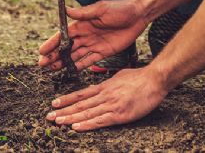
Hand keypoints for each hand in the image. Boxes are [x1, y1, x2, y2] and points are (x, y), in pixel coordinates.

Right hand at [38, 0, 147, 70]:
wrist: (138, 15)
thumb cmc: (120, 8)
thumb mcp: (101, 8)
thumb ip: (84, 13)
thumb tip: (66, 10)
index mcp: (83, 23)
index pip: (64, 35)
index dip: (52, 43)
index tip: (42, 51)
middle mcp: (86, 34)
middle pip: (67, 47)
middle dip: (54, 55)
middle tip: (42, 64)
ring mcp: (94, 44)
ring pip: (75, 55)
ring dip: (63, 62)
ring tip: (51, 69)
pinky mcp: (103, 52)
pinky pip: (89, 60)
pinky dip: (79, 66)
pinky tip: (69, 71)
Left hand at [46, 66, 167, 130]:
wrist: (154, 80)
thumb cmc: (140, 78)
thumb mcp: (119, 76)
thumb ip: (108, 83)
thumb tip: (99, 87)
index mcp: (105, 86)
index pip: (81, 94)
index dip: (67, 99)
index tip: (54, 103)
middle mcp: (105, 95)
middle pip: (80, 105)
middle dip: (63, 111)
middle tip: (49, 117)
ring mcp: (111, 105)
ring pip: (87, 113)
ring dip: (70, 118)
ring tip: (57, 122)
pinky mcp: (120, 114)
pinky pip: (100, 121)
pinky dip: (87, 124)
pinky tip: (76, 127)